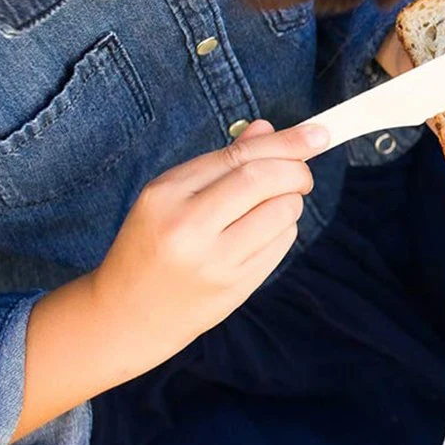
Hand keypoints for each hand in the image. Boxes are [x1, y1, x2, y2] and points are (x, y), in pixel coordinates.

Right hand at [91, 120, 326, 357]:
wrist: (127, 314)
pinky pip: (282, 244)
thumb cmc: (152, 243)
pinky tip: (262, 233)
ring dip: (290, 202)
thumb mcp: (170, 195)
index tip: (317, 134)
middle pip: (264, 180)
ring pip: (282, 212)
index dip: (286, 142)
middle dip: (296, 170)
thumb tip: (267, 129)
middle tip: (302, 173)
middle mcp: (188, 227)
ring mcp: (214, 262)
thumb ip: (222, 161)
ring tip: (271, 206)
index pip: (239, 157)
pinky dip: (284, 229)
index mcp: (166, 194)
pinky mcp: (235, 288)